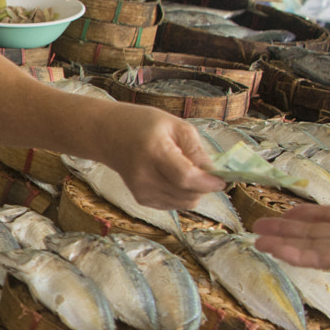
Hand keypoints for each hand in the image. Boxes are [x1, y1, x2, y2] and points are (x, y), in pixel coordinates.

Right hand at [97, 105, 224, 209]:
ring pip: (182, 203)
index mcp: (154, 151)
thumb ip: (196, 149)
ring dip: (193, 191)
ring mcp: (141, 190)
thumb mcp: (175, 125)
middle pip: (187, 194)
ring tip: (188, 172)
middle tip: (206, 171)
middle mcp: (145, 175)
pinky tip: (173, 178)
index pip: (186, 177)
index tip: (221, 180)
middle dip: (204, 186)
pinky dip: (180, 195)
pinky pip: (173, 204)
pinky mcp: (141, 198)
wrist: (108, 135)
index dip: (208, 182)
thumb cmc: (142, 124)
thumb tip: (213, 172)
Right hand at [253, 136, 329, 273]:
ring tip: (258, 241)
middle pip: (313, 233)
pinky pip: (321, 258)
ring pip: (311, 246)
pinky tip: (277, 251)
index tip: (284, 212)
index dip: (306, 215)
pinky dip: (298, 255)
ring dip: (284, 243)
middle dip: (285, 231)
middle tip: (258, 229)